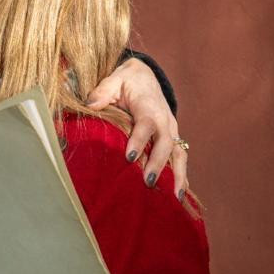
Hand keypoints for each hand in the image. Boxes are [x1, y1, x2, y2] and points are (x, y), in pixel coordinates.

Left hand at [86, 58, 187, 198]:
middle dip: (158, 163)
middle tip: (149, 182)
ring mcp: (172, 130)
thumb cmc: (126, 81)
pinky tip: (178, 195)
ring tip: (174, 197)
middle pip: (165, 143)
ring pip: (179, 153)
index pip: (146, 124)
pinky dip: (182, 176)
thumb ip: (102, 91)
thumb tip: (90, 104)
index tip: (129, 157)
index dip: (139, 140)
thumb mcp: (113, 80)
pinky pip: (180, 158)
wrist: (145, 77)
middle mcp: (165, 120)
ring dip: (178, 175)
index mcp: (149, 106)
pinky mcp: (173, 138)